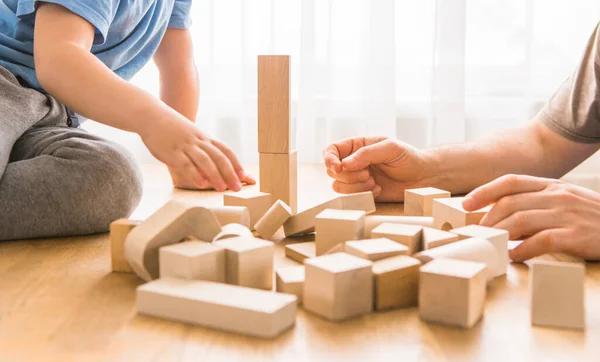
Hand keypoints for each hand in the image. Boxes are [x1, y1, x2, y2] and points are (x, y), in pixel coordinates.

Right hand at [140, 116, 254, 191]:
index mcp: (205, 138)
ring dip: (215, 175)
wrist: (152, 115)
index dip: (236, 164)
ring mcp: (185, 146)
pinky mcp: (172, 152)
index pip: (225, 151)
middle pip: (219, 157)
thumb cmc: (173, 129)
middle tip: (238, 188)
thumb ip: (202, 149)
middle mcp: (198, 141)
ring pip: (205, 160)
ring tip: (222, 188)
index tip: (244, 176)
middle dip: (230, 173)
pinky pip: (185, 163)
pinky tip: (201, 184)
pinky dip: (195, 174)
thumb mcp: (192, 135)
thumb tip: (212, 168)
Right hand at [322, 137, 432, 201]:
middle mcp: (353, 162)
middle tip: (368, 174)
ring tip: (374, 183)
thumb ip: (366, 153)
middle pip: (332, 171)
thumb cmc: (408, 157)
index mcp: (357, 146)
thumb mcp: (390, 148)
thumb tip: (344, 164)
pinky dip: (363, 195)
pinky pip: (351, 197)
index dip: (329, 159)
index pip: (331, 150)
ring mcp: (356, 178)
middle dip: (348, 175)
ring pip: (338, 186)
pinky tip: (378, 190)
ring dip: (356, 187)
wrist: (422, 177)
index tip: (338, 167)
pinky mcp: (362, 193)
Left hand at [463, 174, 599, 260]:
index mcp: (552, 185)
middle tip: (475, 233)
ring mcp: (567, 214)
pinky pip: (542, 240)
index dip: (485, 191)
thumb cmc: (592, 220)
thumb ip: (536, 205)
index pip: (511, 181)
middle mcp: (558, 195)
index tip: (466, 204)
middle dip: (487, 218)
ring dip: (500, 234)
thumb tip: (502, 218)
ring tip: (490, 245)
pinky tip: (514, 258)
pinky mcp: (576, 234)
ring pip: (521, 219)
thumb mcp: (565, 203)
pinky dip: (523, 250)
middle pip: (511, 201)